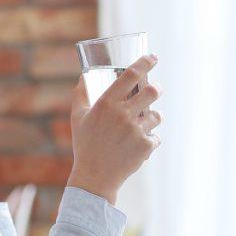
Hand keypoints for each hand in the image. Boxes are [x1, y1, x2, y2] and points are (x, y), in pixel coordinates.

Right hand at [67, 54, 162, 204]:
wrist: (95, 177)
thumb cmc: (85, 145)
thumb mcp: (77, 117)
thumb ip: (81, 94)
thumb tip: (84, 75)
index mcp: (106, 103)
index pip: (130, 75)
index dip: (145, 63)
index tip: (153, 57)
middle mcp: (122, 114)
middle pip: (152, 91)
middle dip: (157, 88)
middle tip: (155, 90)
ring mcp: (135, 130)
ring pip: (157, 115)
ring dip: (153, 118)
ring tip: (143, 125)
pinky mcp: (145, 146)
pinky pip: (156, 137)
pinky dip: (149, 141)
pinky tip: (138, 147)